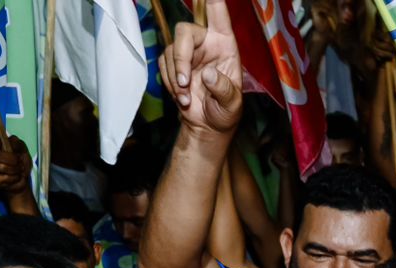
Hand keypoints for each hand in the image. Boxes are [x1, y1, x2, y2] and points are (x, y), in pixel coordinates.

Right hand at [0, 132, 31, 194]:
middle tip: (20, 163)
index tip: (0, 143)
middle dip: (13, 160)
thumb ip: (17, 145)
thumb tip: (11, 145)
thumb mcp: (22, 148)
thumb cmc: (19, 158)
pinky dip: (12, 178)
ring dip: (14, 170)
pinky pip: (0, 178)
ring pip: (1, 167)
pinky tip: (15, 177)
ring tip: (19, 170)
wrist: (19, 175)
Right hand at [161, 0, 242, 136]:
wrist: (208, 127)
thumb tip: (208, 73)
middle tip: (183, 82)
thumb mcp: (232, 104)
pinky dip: (169, 82)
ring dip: (175, 77)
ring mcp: (189, 53)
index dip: (213, 1)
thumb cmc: (225, 112)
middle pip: (185, 32)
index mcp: (225, 44)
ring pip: (171, 51)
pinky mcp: (174, 64)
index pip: (218, 14)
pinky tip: (181, 96)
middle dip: (181, 57)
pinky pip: (163, 64)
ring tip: (186, 98)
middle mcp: (206, 43)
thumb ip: (223, 89)